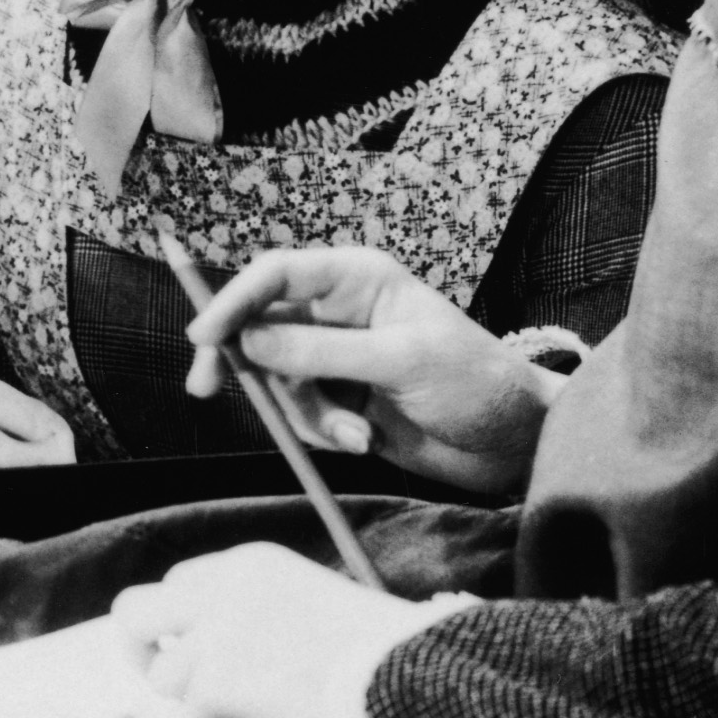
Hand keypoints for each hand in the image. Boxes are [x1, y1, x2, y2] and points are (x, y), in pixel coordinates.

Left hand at [111, 542, 445, 717]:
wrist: (401, 674)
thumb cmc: (374, 647)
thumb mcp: (310, 598)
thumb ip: (256, 608)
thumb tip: (212, 645)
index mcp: (249, 565)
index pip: (182, 583)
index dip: (183, 620)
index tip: (189, 646)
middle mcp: (220, 592)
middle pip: (136, 612)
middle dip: (139, 647)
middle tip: (156, 673)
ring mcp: (214, 638)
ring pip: (163, 676)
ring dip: (197, 697)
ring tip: (251, 705)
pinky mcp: (216, 683)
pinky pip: (196, 712)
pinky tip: (268, 716)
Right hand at [183, 245, 558, 497]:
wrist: (514, 442)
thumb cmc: (475, 383)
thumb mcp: (401, 361)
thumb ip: (324, 351)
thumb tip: (250, 342)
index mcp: (356, 280)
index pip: (276, 276)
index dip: (232, 300)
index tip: (203, 337)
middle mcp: (338, 313)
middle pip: (259, 326)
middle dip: (242, 363)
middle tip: (203, 389)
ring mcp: (337, 359)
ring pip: (278, 380)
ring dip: (306, 415)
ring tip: (357, 435)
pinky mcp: (341, 401)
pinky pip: (300, 414)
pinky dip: (323, 433)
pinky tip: (364, 441)